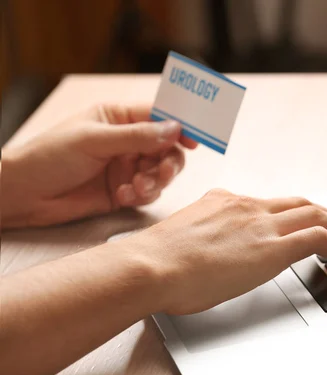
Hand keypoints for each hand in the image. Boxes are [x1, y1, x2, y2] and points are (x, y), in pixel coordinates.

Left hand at [2, 103, 197, 227]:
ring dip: (155, 181)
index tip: (195, 140)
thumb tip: (175, 128)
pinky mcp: (123, 191)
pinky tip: (122, 196)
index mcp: (117, 118)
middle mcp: (126, 142)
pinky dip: (141, 195)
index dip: (180, 126)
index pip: (158, 116)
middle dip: (168, 161)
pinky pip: (148, 192)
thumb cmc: (49, 157)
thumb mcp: (93, 140)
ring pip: (160, 171)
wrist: (23, 195)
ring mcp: (126, 167)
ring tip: (137, 188)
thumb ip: (137, 136)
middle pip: (167, 148)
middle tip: (161, 173)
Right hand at [120, 189, 326, 314]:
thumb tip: (207, 248)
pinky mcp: (272, 247)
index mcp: (225, 202)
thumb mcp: (184, 238)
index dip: (295, 213)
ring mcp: (262, 224)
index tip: (306, 221)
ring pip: (317, 215)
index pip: (271, 204)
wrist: (150, 265)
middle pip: (302, 203)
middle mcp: (247, 207)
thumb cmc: (157, 261)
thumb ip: (203, 236)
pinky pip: (318, 239)